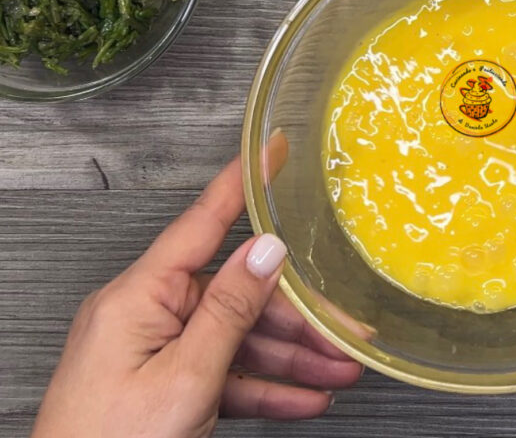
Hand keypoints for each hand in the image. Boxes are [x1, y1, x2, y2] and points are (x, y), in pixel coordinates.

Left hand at [32, 137, 362, 437]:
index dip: (243, 183)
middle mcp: (146, 315)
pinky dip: (266, 384)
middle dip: (296, 315)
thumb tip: (266, 252)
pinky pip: (225, 372)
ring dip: (293, 357)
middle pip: (236, 293)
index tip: (272, 150)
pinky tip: (304, 395)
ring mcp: (155, 351)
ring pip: (239, 338)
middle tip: (345, 326)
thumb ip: (228, 312)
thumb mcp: (184, 377)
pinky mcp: (164, 383)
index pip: (202, 222)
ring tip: (339, 370)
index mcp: (139, 297)